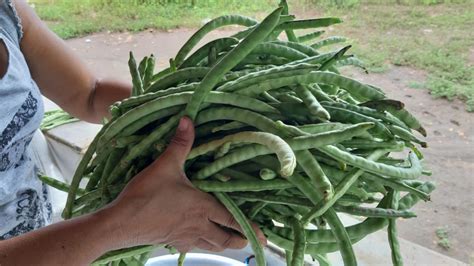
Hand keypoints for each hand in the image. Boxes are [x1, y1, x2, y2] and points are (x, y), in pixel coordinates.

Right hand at [104, 117, 265, 251]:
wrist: (122, 222)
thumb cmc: (146, 194)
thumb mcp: (165, 165)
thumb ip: (180, 143)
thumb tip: (188, 118)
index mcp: (202, 207)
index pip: (232, 219)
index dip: (249, 228)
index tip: (264, 237)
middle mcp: (198, 225)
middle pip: (225, 239)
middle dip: (239, 240)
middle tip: (249, 240)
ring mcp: (184, 236)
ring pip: (210, 245)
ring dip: (222, 244)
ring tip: (229, 243)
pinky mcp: (170, 241)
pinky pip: (191, 246)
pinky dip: (200, 244)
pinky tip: (196, 240)